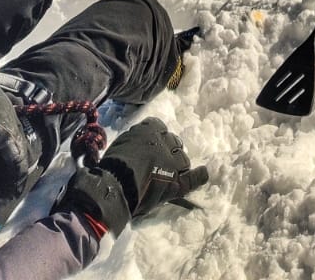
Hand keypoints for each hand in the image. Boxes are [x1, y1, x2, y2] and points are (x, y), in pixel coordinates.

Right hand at [59, 118, 207, 237]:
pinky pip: (193, 178)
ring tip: (170, 174)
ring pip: (183, 160)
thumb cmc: (110, 166)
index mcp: (150, 129)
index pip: (160, 128)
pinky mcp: (175, 182)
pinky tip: (205, 173)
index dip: (157, 139)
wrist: (113, 187)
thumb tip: (135, 146)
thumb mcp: (120, 143)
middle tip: (161, 163)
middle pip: (174, 143)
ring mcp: (172, 162)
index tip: (152, 147)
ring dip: (179, 166)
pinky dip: (199, 176)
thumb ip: (133, 140)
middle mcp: (164, 141)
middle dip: (170, 151)